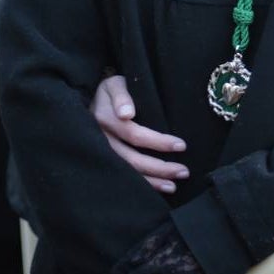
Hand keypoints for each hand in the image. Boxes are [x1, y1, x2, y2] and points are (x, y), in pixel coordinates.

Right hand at [91, 74, 188, 193]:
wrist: (89, 100)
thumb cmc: (109, 91)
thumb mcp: (114, 85)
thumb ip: (121, 96)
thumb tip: (127, 113)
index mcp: (105, 119)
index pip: (134, 134)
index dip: (158, 142)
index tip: (181, 146)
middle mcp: (101, 139)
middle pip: (132, 159)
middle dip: (159, 168)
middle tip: (184, 172)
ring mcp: (101, 153)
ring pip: (127, 172)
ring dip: (151, 181)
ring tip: (173, 186)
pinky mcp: (103, 161)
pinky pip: (122, 176)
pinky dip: (140, 184)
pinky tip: (157, 188)